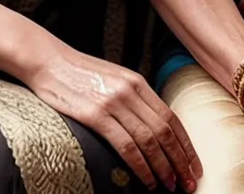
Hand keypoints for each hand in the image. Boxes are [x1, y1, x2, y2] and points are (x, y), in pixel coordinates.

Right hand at [16, 37, 201, 191]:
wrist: (50, 62)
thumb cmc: (80, 74)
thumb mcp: (114, 80)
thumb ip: (133, 99)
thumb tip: (150, 125)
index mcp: (138, 82)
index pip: (171, 117)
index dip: (185, 143)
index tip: (194, 163)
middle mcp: (132, 91)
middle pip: (165, 130)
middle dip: (181, 159)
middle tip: (190, 181)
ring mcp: (115, 103)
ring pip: (149, 140)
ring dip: (164, 167)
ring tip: (172, 185)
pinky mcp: (96, 115)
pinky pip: (126, 146)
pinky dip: (141, 166)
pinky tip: (147, 181)